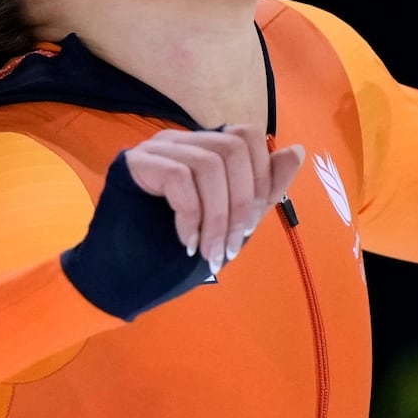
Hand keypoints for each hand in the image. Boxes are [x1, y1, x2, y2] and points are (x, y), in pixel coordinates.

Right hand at [124, 125, 304, 272]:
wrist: (120, 281)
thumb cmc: (173, 252)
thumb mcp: (231, 222)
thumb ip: (262, 190)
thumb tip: (297, 150)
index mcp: (203, 149)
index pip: (247, 136)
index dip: (260, 177)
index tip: (248, 228)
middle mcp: (180, 140)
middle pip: (232, 146)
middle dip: (241, 202)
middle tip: (230, 246)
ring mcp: (155, 148)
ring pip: (209, 163)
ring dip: (217, 217)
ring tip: (209, 253)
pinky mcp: (133, 163)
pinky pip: (179, 177)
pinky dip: (190, 215)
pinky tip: (185, 241)